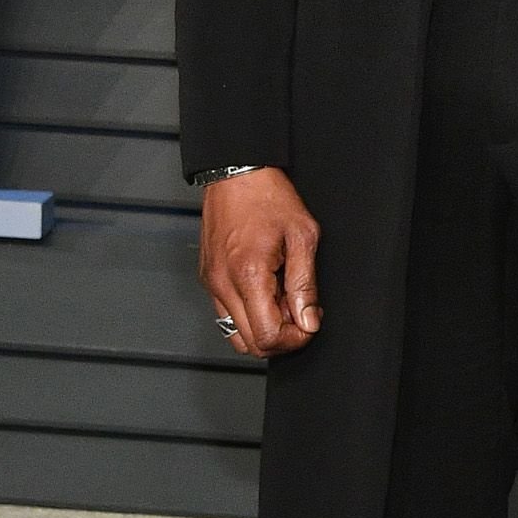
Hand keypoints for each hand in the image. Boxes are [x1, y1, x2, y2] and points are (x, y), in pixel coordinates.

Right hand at [199, 168, 321, 356]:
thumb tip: (308, 321)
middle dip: (280, 336)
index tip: (309, 322)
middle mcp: (223, 284)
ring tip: (282, 300)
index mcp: (248, 274)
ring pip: (236, 334)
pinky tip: (265, 291)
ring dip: (263, 327)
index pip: (267, 337)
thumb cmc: (267, 197)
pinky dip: (248, 314)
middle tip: (299, 311)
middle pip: (250, 343)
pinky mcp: (208, 279)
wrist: (236, 173)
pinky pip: (226, 315)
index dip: (294, 339)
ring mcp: (212, 283)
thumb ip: (305, 284)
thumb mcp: (302, 236)